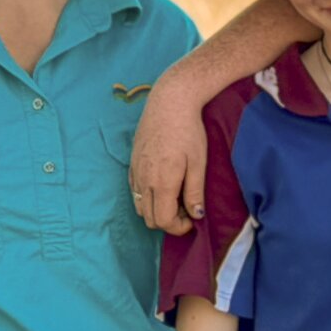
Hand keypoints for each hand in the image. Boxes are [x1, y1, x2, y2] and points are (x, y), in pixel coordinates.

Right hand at [129, 76, 205, 233]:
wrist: (169, 102)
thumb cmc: (188, 131)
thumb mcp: (198, 163)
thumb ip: (195, 192)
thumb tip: (196, 215)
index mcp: (161, 182)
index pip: (163, 221)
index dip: (179, 227)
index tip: (192, 220)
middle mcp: (143, 180)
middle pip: (149, 219)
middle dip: (168, 221)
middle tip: (186, 209)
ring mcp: (135, 172)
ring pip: (139, 207)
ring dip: (156, 210)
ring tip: (175, 198)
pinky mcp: (132, 164)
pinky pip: (135, 192)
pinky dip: (147, 198)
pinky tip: (164, 185)